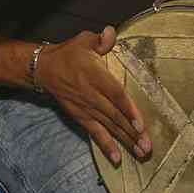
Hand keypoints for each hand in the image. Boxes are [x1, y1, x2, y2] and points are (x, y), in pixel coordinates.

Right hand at [37, 27, 150, 164]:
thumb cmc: (69, 54)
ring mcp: (85, 108)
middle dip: (132, 133)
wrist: (45, 69)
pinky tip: (117, 159)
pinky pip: (95, 133)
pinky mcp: (80, 117)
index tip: (141, 125)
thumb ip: (100, 40)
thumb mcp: (83, 41)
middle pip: (115, 116)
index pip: (115, 94)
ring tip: (141, 154)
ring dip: (125, 141)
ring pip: (109, 127)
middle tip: (148, 147)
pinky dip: (106, 146)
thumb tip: (111, 33)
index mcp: (94, 75)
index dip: (128, 110)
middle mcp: (91, 95)